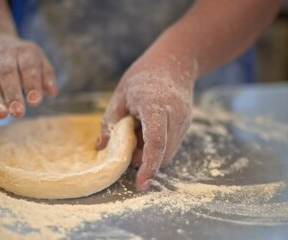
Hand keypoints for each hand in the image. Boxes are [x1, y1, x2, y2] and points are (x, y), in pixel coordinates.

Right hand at [0, 37, 56, 118]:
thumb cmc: (22, 58)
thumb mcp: (38, 60)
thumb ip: (47, 76)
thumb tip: (52, 92)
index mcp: (24, 53)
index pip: (28, 67)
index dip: (31, 84)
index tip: (34, 101)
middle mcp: (4, 56)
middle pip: (7, 75)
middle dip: (12, 94)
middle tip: (18, 112)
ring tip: (2, 115)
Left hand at [97, 55, 193, 190]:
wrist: (175, 61)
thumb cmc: (144, 75)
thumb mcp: (121, 94)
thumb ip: (110, 122)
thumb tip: (100, 148)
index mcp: (156, 106)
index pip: (156, 142)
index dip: (148, 165)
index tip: (141, 183)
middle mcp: (176, 115)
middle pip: (163, 153)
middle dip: (144, 159)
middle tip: (127, 143)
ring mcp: (185, 120)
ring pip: (168, 152)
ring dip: (151, 152)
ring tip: (138, 130)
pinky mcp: (187, 124)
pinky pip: (172, 144)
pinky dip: (158, 145)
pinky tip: (148, 128)